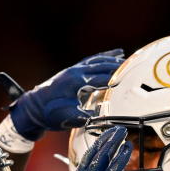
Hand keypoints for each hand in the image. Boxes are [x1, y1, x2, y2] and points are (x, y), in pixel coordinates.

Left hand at [9, 50, 123, 140]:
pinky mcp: (73, 69)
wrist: (34, 108)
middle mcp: (76, 71)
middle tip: (135, 67)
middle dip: (118, 67)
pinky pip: (92, 59)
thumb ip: (85, 115)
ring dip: (113, 59)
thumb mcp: (68, 117)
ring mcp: (75, 68)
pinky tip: (116, 52)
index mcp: (76, 81)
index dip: (115, 79)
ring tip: (128, 59)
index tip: (129, 81)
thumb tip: (103, 118)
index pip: (101, 78)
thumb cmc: (50, 114)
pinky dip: (105, 55)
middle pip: (102, 66)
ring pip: (98, 60)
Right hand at [45, 126, 130, 170]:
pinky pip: (115, 167)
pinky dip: (121, 156)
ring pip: (104, 155)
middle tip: (114, 130)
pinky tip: (127, 147)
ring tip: (121, 132)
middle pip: (95, 152)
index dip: (96, 147)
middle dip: (106, 139)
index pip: (87, 158)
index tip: (102, 139)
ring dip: (113, 141)